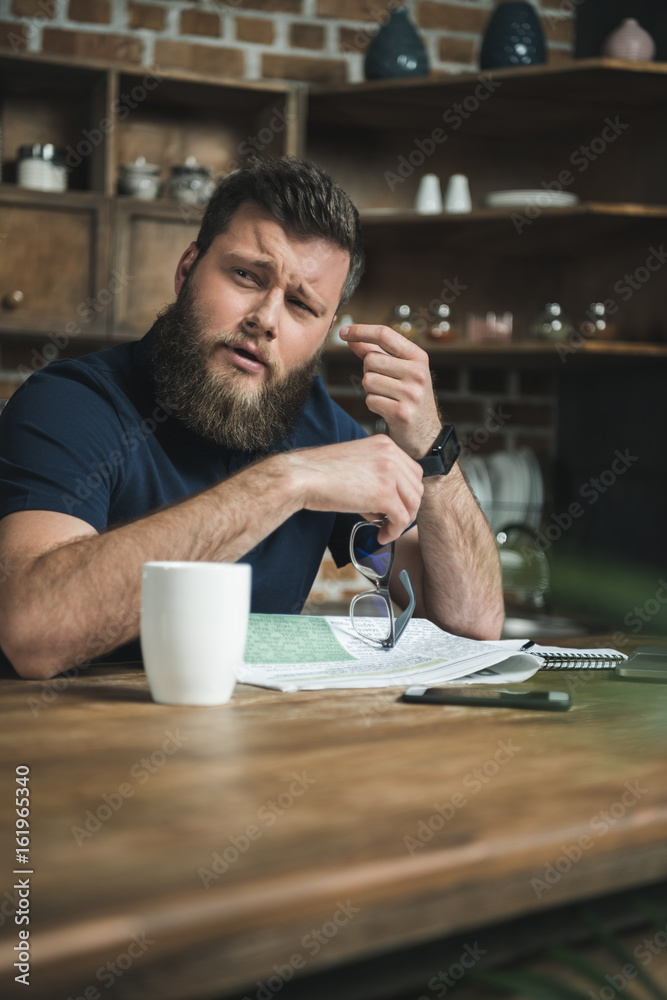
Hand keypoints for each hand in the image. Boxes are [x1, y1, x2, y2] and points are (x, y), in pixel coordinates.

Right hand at [283, 436, 422, 543]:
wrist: (302, 476)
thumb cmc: (319, 473)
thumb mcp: (354, 463)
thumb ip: (374, 475)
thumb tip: (383, 504)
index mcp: (385, 444)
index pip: (411, 471)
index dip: (406, 493)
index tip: (395, 506)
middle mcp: (391, 455)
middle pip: (416, 488)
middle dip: (407, 508)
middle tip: (391, 520)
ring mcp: (390, 474)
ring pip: (413, 504)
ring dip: (402, 521)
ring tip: (385, 530)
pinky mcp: (385, 495)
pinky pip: (402, 519)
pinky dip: (394, 531)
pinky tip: (381, 535)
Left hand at [340, 324, 441, 459]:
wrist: (425, 433)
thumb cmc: (409, 397)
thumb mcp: (399, 370)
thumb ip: (375, 352)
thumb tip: (350, 337)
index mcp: (418, 357)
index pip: (385, 334)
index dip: (361, 331)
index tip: (343, 332)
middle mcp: (418, 373)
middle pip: (371, 359)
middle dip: (368, 371)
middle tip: (382, 383)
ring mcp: (412, 393)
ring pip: (368, 380)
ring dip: (370, 390)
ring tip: (387, 396)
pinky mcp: (402, 413)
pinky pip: (370, 400)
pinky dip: (373, 404)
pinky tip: (387, 408)